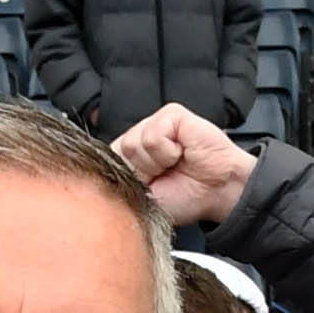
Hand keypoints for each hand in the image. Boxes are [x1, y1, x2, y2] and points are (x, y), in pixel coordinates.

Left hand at [112, 100, 257, 228]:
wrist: (218, 193)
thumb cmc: (186, 196)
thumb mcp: (143, 198)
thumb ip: (119, 180)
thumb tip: (95, 171)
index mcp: (130, 156)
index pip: (105, 161)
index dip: (124, 178)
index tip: (148, 187)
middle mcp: (139, 137)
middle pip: (118, 152)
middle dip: (141, 172)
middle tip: (164, 176)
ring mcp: (154, 123)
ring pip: (134, 144)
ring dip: (156, 163)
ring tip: (175, 164)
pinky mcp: (171, 114)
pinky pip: (153, 136)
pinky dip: (168, 152)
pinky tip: (182, 153)